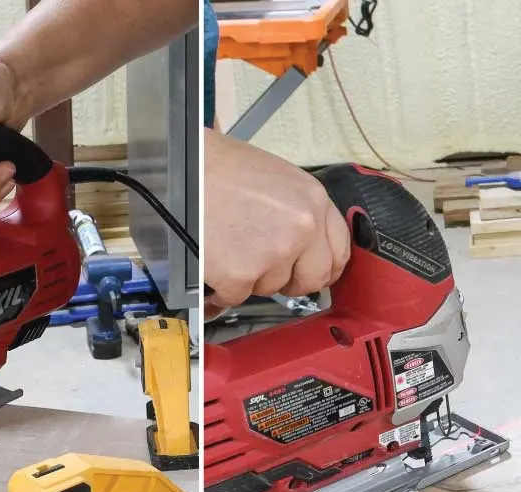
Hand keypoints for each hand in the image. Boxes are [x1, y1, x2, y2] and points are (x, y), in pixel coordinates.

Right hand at [203, 130, 350, 314]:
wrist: (181, 167)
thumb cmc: (219, 167)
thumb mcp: (277, 180)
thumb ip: (298, 213)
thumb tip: (304, 247)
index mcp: (313, 200)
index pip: (339, 251)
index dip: (324, 268)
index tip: (312, 273)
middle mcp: (302, 227)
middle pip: (313, 278)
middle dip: (291, 281)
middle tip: (268, 272)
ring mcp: (274, 252)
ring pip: (271, 287)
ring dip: (251, 278)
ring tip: (229, 247)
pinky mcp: (241, 273)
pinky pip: (237, 296)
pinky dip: (222, 288)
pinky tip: (213, 262)